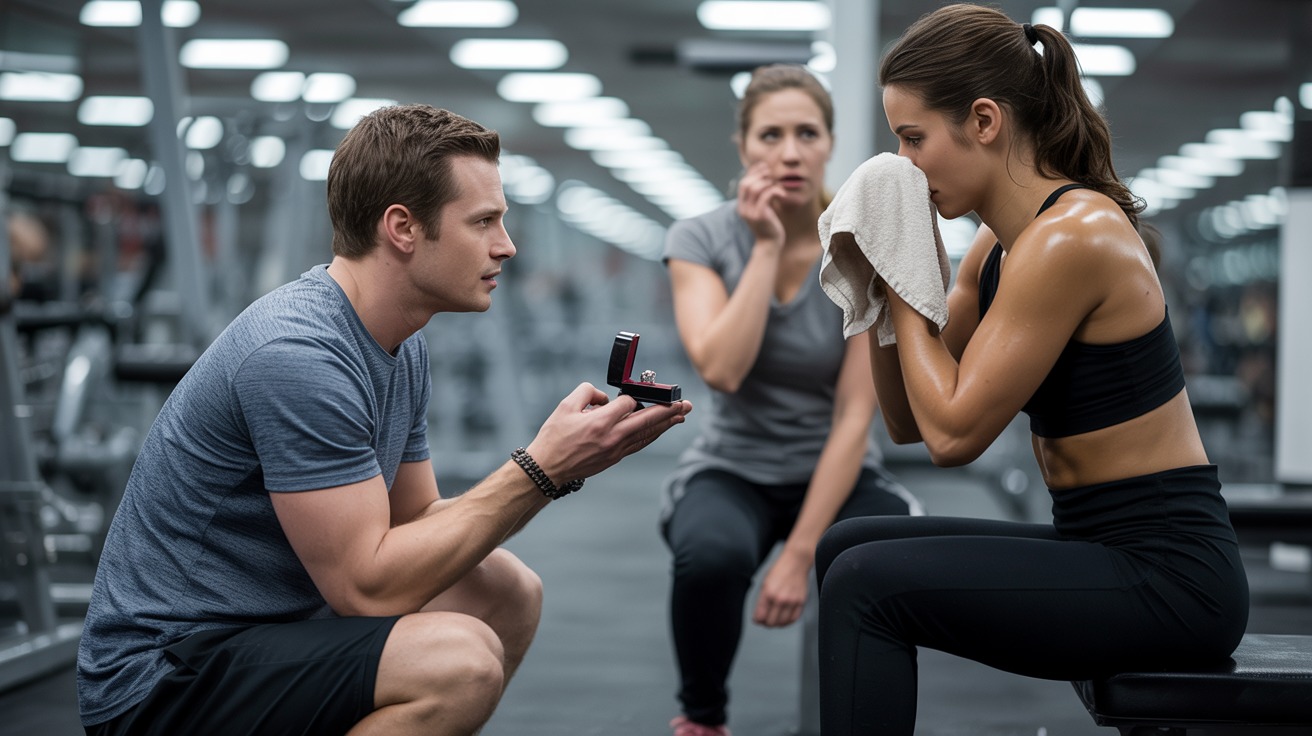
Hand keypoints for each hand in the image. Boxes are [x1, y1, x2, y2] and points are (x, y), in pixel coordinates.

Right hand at [525, 383, 691, 486]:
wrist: (547, 469)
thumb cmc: (554, 438)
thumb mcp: (565, 406)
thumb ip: (586, 392)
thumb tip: (604, 397)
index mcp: (600, 422)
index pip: (627, 404)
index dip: (629, 396)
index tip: (628, 394)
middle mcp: (612, 437)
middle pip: (647, 421)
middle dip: (668, 411)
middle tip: (685, 404)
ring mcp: (615, 450)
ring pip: (647, 435)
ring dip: (665, 425)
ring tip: (681, 416)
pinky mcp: (614, 458)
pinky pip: (639, 444)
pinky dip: (651, 436)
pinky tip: (660, 431)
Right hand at [736, 161, 785, 249]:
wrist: (770, 244)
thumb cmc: (769, 225)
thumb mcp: (763, 209)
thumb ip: (761, 197)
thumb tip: (766, 180)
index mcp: (742, 205)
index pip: (743, 183)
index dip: (753, 173)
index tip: (764, 167)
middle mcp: (743, 208)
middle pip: (746, 183)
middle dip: (759, 175)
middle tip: (771, 173)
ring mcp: (750, 212)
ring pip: (755, 188)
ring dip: (767, 182)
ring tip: (776, 184)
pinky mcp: (760, 216)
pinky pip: (766, 196)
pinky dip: (775, 191)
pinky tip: (782, 194)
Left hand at [752, 549, 810, 627]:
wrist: (796, 562)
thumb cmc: (779, 570)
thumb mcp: (765, 583)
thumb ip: (762, 600)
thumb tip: (759, 615)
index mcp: (768, 593)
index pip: (760, 616)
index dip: (757, 620)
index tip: (757, 619)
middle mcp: (780, 598)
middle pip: (771, 622)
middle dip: (766, 624)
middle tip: (765, 621)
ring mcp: (791, 601)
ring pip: (782, 623)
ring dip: (777, 624)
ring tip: (774, 621)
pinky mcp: (801, 602)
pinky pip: (794, 618)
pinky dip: (788, 622)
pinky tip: (784, 620)